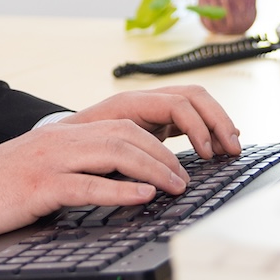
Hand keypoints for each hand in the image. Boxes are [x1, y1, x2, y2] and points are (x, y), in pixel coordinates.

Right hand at [0, 118, 188, 243]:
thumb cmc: (0, 188)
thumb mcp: (46, 167)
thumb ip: (81, 166)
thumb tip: (127, 180)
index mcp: (66, 133)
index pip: (125, 122)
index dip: (160, 137)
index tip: (183, 160)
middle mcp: (61, 138)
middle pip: (127, 133)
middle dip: (166, 154)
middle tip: (186, 179)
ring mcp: (50, 159)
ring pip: (115, 152)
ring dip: (153, 169)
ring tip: (176, 187)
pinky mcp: (38, 185)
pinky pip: (87, 185)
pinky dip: (120, 191)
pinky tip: (143, 197)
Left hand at [62, 84, 241, 159]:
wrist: (47, 150)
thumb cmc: (66, 154)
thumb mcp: (90, 160)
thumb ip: (120, 167)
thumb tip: (148, 184)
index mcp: (128, 104)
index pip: (178, 103)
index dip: (198, 127)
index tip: (208, 155)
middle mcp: (141, 101)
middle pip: (193, 95)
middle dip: (218, 120)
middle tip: (232, 149)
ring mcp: (149, 109)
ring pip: (194, 102)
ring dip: (216, 122)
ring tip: (230, 148)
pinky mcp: (153, 121)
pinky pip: (187, 116)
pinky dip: (206, 128)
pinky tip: (216, 147)